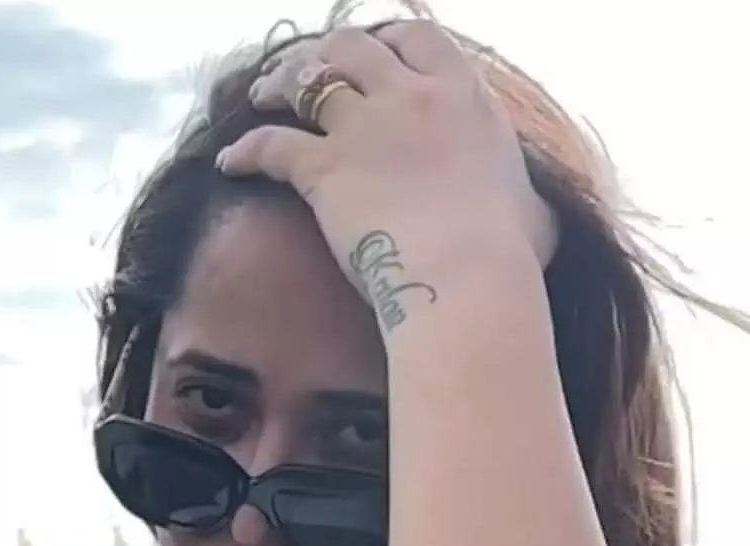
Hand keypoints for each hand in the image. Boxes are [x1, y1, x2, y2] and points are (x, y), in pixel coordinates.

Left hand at [217, 22, 556, 337]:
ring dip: (280, 82)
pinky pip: (273, 146)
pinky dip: (247, 151)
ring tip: (261, 96)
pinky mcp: (327, 168)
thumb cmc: (508, 261)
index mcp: (466, 97)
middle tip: (305, 72)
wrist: (470, 283)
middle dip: (325, 51)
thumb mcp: (535, 216)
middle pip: (355, 45)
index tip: (374, 55)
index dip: (390, 42)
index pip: (420, 40)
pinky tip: (230, 162)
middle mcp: (413, 97)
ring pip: (308, 78)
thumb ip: (526, 199)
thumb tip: (537, 217)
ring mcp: (367, 127)